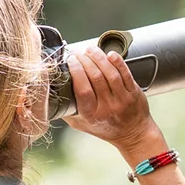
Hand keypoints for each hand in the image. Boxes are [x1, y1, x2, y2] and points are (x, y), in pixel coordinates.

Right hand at [63, 47, 164, 164]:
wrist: (132, 134)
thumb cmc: (104, 127)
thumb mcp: (80, 124)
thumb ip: (68, 110)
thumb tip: (51, 93)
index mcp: (91, 115)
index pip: (82, 89)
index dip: (76, 71)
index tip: (70, 60)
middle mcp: (107, 108)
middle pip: (95, 77)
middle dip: (85, 60)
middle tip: (78, 53)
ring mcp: (122, 100)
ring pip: (109, 73)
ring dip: (99, 57)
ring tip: (90, 50)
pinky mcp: (133, 93)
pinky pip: (125, 73)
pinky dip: (117, 61)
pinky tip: (110, 54)